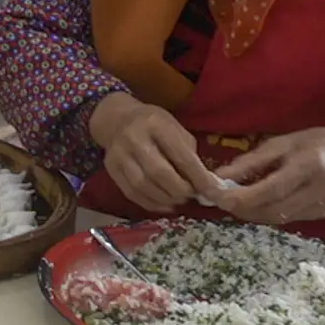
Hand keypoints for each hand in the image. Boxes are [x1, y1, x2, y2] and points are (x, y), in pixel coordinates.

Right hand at [87, 92, 223, 212]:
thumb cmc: (154, 124)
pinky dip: (150, 203)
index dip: (199, 178)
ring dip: (165, 199)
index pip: (181, 156)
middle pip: (159, 173)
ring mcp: (119, 154)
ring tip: (178, 200)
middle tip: (191, 196)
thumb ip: (188, 154)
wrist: (117, 119)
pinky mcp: (111, 168)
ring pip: (143, 185)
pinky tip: (163, 204)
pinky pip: (131, 192)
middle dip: (180, 190)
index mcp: (156, 125)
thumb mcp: (175, 129)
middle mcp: (134, 139)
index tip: (213, 192)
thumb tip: (203, 185)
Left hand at [213, 127, 324, 226]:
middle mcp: (318, 190)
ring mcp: (322, 207)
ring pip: (277, 217)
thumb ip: (250, 162)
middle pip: (273, 209)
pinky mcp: (321, 215)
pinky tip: (253, 203)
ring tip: (231, 200)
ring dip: (250, 212)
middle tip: (217, 199)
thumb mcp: (282, 143)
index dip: (243, 197)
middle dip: (241, 207)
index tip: (216, 196)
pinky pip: (286, 218)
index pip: (272, 189)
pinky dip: (265, 213)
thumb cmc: (315, 143)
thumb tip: (218, 177)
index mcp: (309, 166)